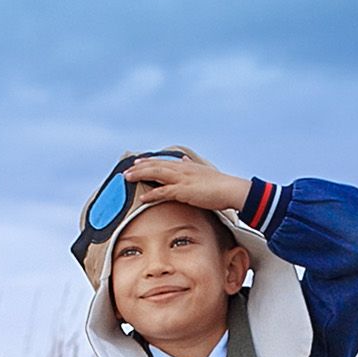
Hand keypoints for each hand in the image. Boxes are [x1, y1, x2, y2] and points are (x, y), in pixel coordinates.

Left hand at [122, 153, 250, 216]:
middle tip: (126, 170)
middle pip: (155, 165)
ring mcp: (182, 179)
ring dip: (140, 176)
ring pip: (156, 174)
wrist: (231, 189)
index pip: (163, 161)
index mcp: (186, 165)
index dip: (149, 161)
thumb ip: (192, 165)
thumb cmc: (220, 184)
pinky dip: (151, 194)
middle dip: (140, 167)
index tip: (138, 162)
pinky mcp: (183, 191)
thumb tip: (185, 159)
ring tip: (128, 179)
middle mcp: (182, 169)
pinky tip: (142, 197)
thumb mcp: (203, 171)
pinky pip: (163, 192)